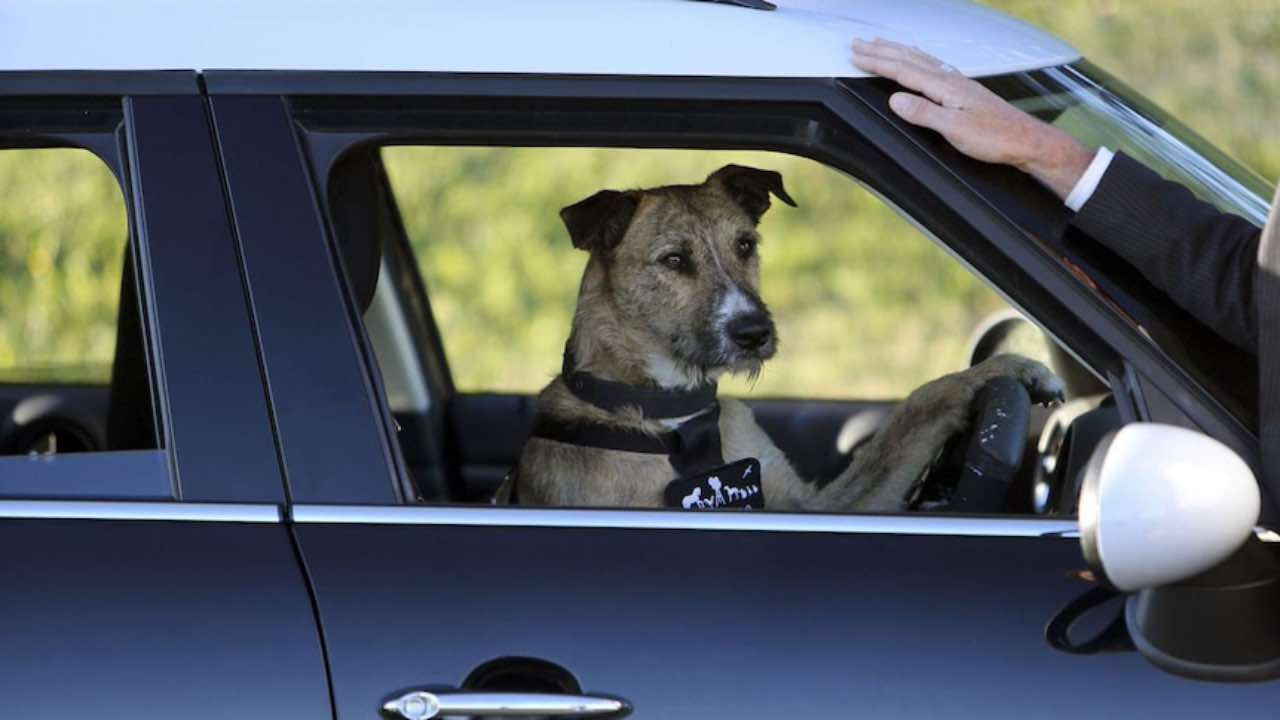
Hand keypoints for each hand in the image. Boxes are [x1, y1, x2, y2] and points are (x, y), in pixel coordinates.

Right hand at [852, 38, 1093, 199]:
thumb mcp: (955, 129)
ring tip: (881, 44)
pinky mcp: (964, 90)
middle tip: (859, 43)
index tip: (857, 56)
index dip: (878, 62)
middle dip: (882, 50)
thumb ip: (924, 112)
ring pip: (922, 59)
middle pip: (910, 58)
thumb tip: (895, 99)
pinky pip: (933, 65)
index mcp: (945, 87)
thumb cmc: (995, 137)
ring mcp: (959, 82)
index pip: (904, 70)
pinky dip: (918, 57)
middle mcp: (951, 79)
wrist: (1026, 140)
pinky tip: (919, 59)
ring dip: (898, 50)